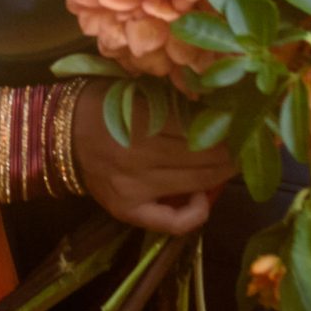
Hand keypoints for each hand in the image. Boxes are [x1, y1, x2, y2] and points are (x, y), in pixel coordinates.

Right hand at [70, 81, 233, 234]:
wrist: (58, 135)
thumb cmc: (101, 104)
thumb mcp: (134, 89)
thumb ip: (172, 98)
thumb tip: (221, 105)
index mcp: (140, 119)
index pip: (200, 128)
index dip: (230, 126)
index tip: (249, 120)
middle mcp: (138, 156)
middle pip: (205, 157)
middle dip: (235, 150)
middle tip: (252, 143)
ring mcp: (134, 187)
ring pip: (197, 183)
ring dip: (223, 173)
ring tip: (235, 163)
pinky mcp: (127, 210)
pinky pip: (172, 222)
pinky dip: (196, 214)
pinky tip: (201, 200)